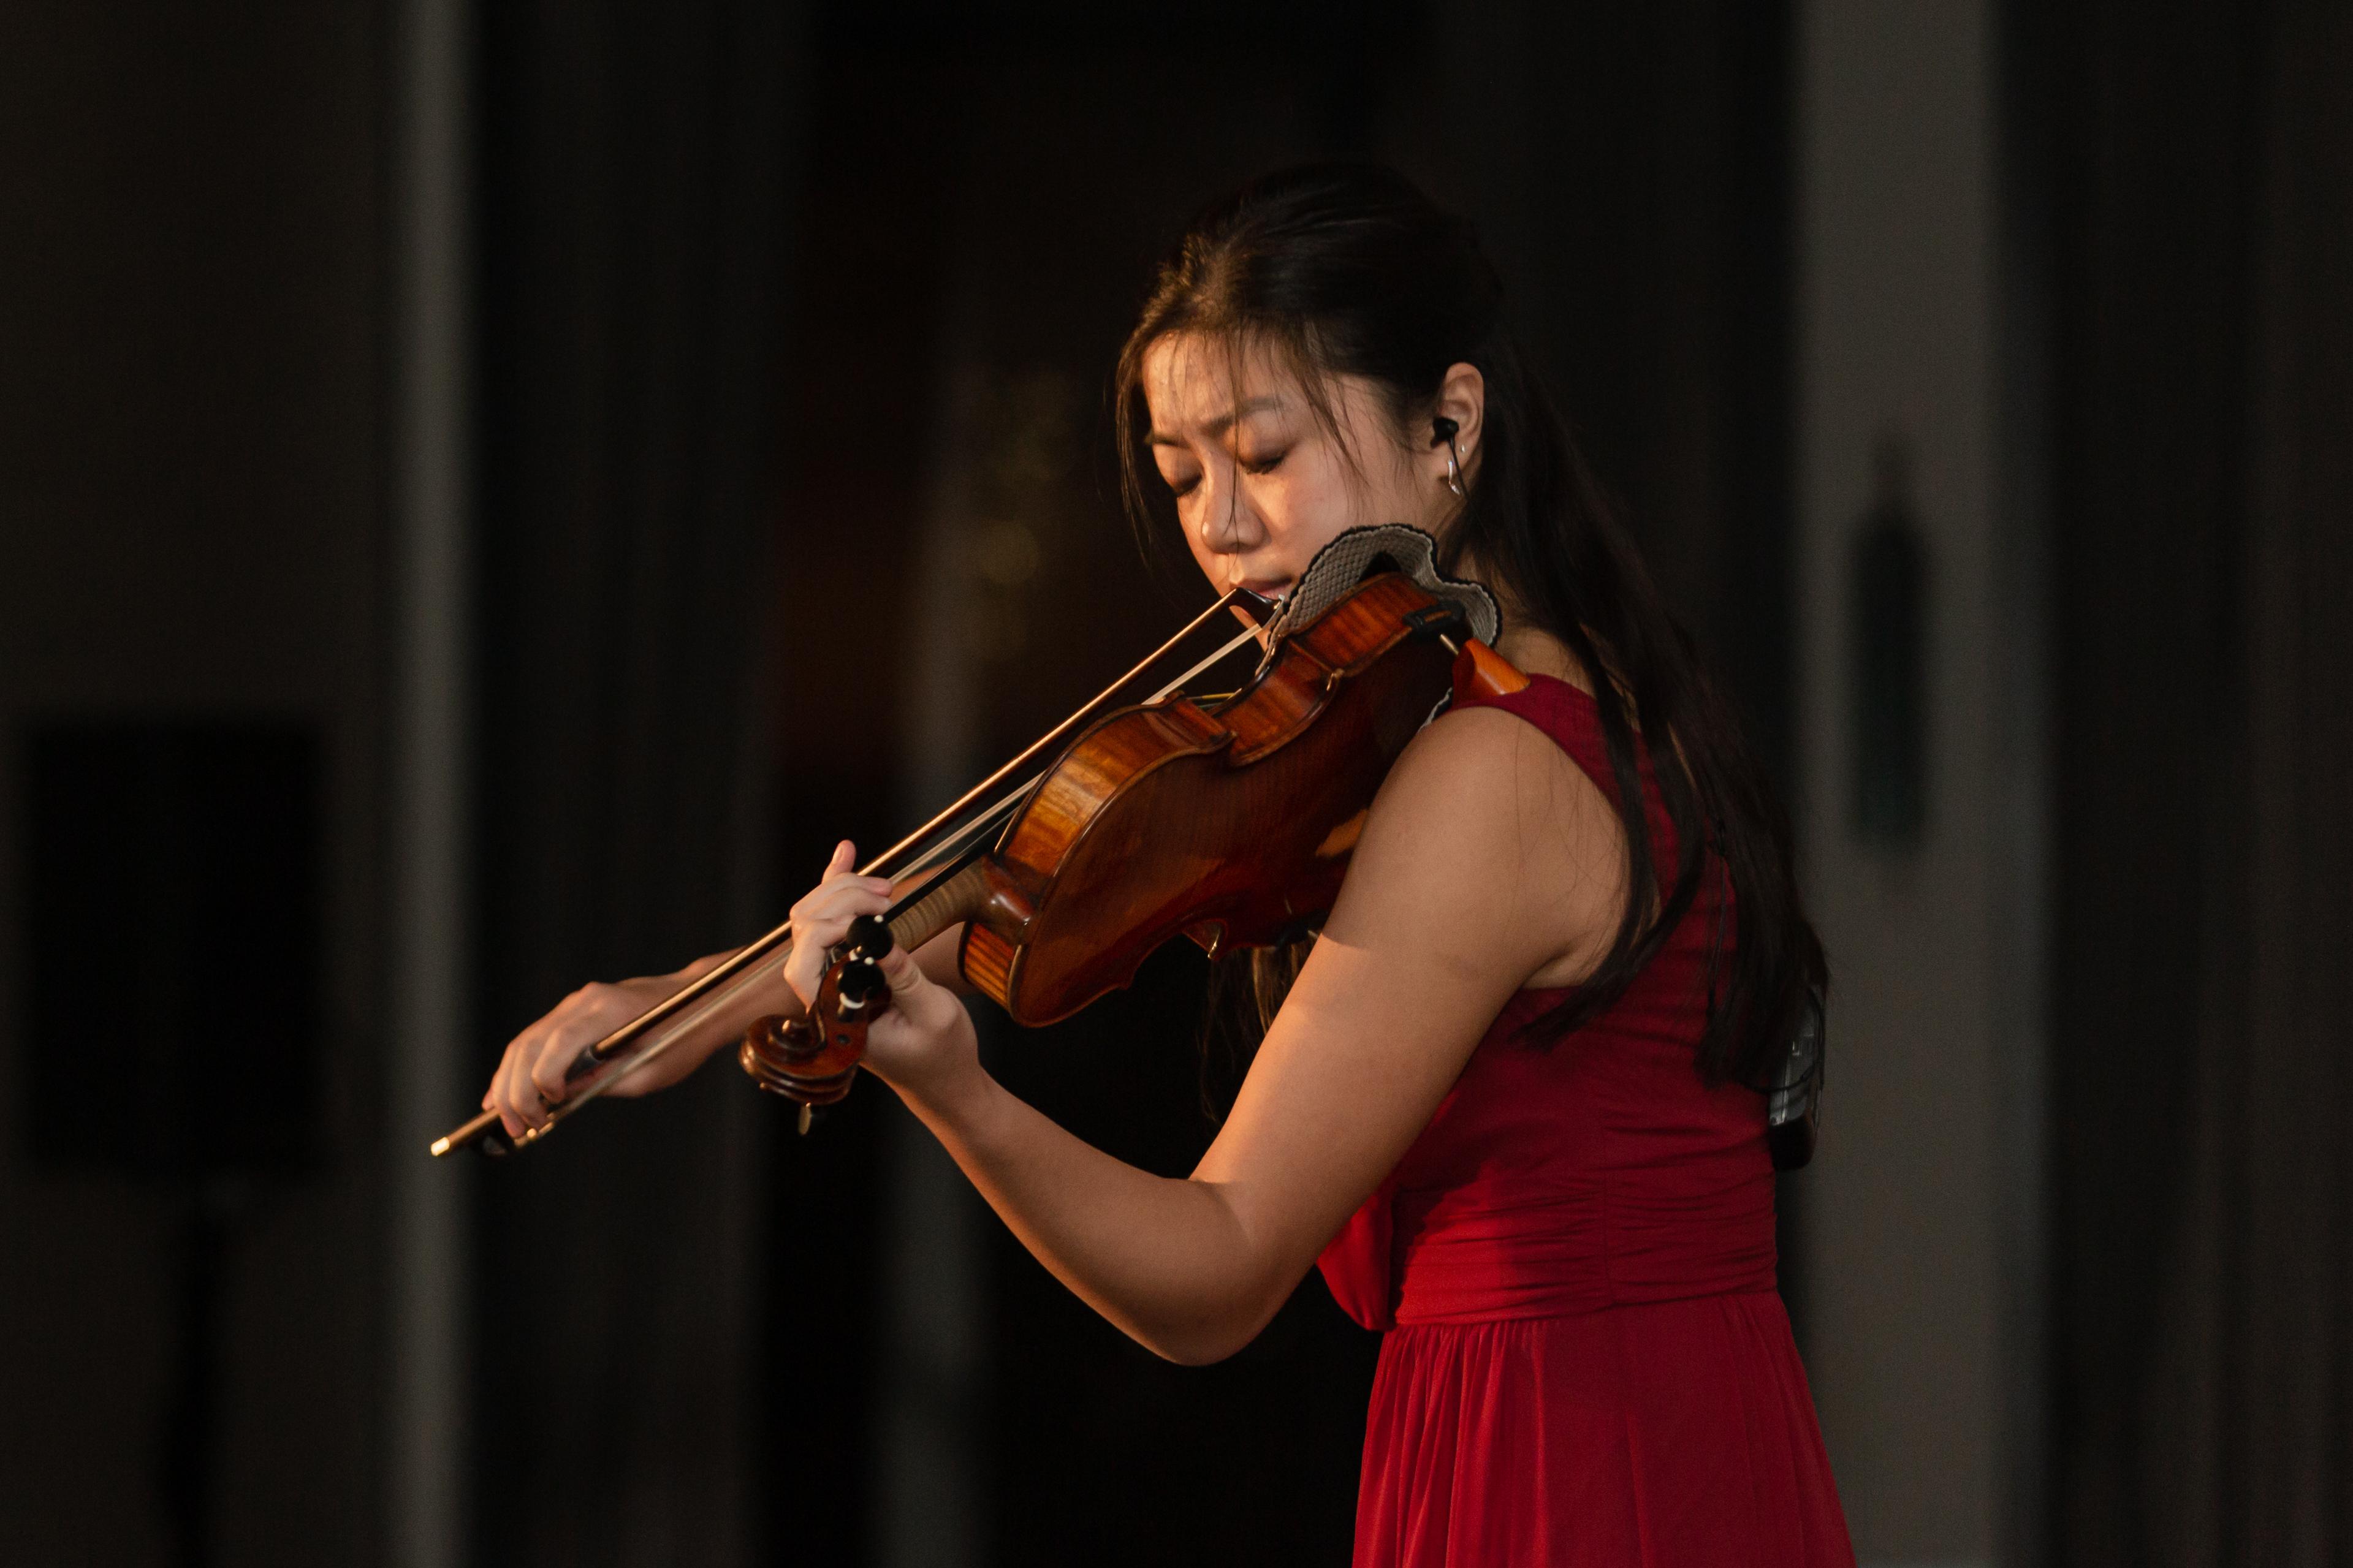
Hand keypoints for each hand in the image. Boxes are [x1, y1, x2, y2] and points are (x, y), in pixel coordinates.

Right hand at [481, 951, 747, 1139]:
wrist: (698, 1000)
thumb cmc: (681, 1038)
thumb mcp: (650, 1071)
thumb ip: (603, 1082)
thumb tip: (559, 1100)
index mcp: (609, 1009)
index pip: (561, 1041)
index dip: (545, 1077)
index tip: (546, 1110)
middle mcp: (584, 1000)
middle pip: (531, 1042)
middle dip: (515, 1090)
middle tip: (514, 1129)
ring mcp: (574, 1003)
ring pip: (524, 1041)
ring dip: (507, 1081)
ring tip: (502, 1120)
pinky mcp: (571, 1011)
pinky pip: (534, 1039)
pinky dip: (516, 1068)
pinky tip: (501, 1095)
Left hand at [787, 840, 983, 1107]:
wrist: (944, 1078)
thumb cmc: (940, 1055)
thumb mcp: (932, 1016)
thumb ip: (904, 979)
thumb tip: (880, 938)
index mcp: (836, 1015)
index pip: (805, 962)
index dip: (831, 926)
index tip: (876, 914)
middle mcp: (825, 996)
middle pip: (805, 931)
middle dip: (840, 900)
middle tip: (886, 894)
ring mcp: (833, 981)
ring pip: (814, 921)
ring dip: (842, 892)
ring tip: (883, 885)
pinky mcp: (849, 969)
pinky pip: (834, 923)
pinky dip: (838, 889)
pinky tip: (846, 856)